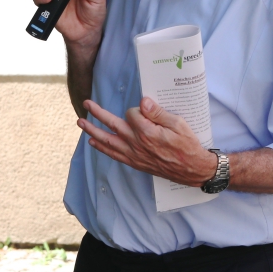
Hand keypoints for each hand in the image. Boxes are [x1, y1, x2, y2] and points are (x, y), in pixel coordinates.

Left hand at [78, 97, 217, 186]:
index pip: (131, 113)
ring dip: (93, 130)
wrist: (191, 169)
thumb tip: (143, 101)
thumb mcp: (178, 124)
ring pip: (108, 141)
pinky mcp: (134, 162)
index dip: (137, 109)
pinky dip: (102, 148)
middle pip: (112, 125)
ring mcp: (134, 154)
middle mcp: (137, 143)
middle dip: (98, 113)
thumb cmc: (187, 145)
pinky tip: (93, 142)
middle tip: (86, 103)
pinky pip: (113, 154)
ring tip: (81, 122)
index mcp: (147, 132)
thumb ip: (158, 113)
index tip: (145, 111)